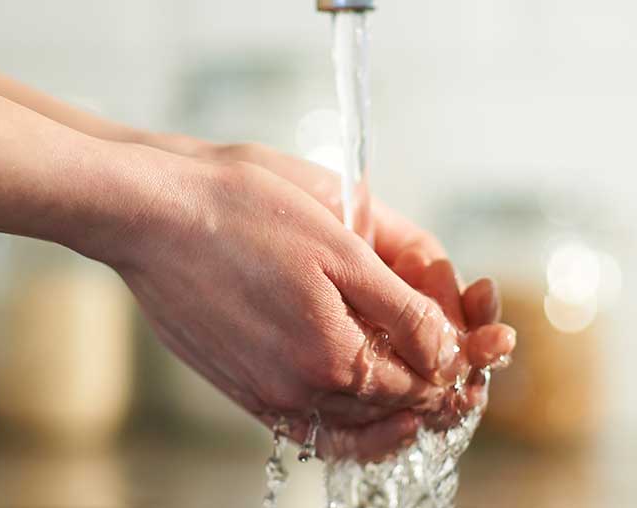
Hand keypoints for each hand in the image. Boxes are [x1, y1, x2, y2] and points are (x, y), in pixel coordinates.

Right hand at [82, 156, 473, 458]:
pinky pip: (309, 426)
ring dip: (398, 404)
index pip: (425, 380)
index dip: (461, 359)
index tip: (486, 336)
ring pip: (355, 424)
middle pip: (395, 407)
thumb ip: (400, 308)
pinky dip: (348, 419)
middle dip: (440, 382)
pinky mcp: (240, 388)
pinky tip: (364, 395)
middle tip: (473, 353)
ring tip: (428, 377)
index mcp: (335, 354)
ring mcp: (266, 395)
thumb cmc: (241, 210)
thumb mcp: (341, 245)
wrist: (150, 214)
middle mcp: (301, 390)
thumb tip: (447, 352)